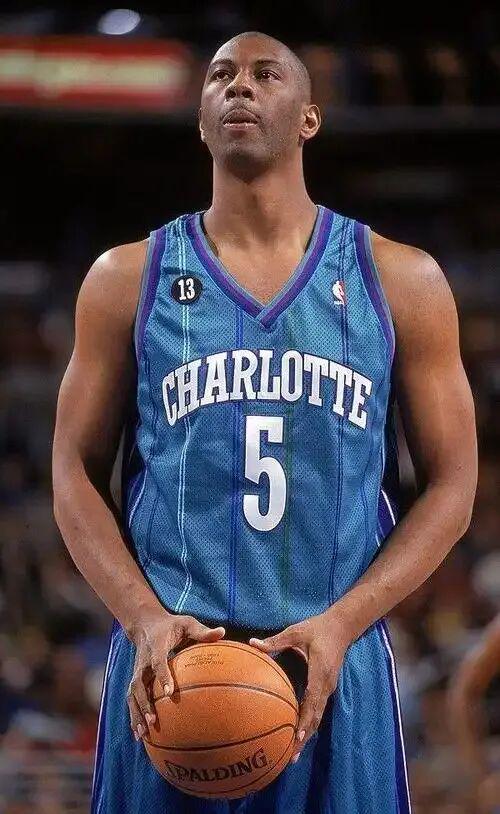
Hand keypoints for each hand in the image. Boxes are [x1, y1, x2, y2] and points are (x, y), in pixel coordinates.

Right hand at [127, 611, 224, 741]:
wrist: (146, 624)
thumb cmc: (171, 625)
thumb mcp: (187, 623)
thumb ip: (202, 631)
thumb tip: (222, 632)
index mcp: (156, 647)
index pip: (158, 663)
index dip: (162, 677)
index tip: (169, 693)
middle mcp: (143, 662)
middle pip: (138, 684)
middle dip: (144, 703)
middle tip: (153, 720)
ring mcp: (137, 672)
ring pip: (132, 695)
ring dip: (136, 714)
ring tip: (143, 734)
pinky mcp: (136, 680)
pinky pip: (132, 700)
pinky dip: (134, 717)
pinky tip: (140, 735)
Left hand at [249, 611, 350, 762]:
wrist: (341, 627)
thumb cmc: (317, 628)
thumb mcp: (296, 632)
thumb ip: (276, 640)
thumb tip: (253, 643)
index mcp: (320, 672)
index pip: (312, 701)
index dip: (305, 721)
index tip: (296, 738)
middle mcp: (326, 685)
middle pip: (316, 717)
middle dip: (305, 738)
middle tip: (291, 756)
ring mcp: (328, 688)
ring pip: (318, 716)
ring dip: (307, 735)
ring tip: (293, 753)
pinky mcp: (326, 688)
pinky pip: (318, 710)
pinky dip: (309, 724)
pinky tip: (298, 733)